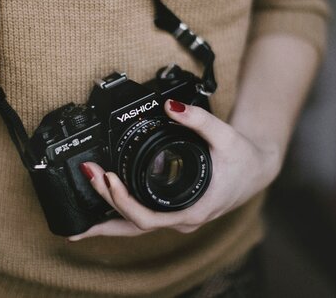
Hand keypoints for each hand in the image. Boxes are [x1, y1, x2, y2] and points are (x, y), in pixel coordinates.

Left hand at [69, 100, 280, 240]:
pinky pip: (142, 220)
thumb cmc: (243, 159)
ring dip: (108, 220)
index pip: (148, 218)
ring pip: (136, 229)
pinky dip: (120, 216)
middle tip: (88, 177)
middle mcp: (182, 220)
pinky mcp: (173, 212)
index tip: (108, 179)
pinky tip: (104, 210)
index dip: (123, 202)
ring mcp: (177, 219)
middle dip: (105, 208)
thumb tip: (170, 107)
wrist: (256, 170)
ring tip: (79, 222)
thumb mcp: (226, 135)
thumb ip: (199, 120)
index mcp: (193, 209)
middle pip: (134, 226)